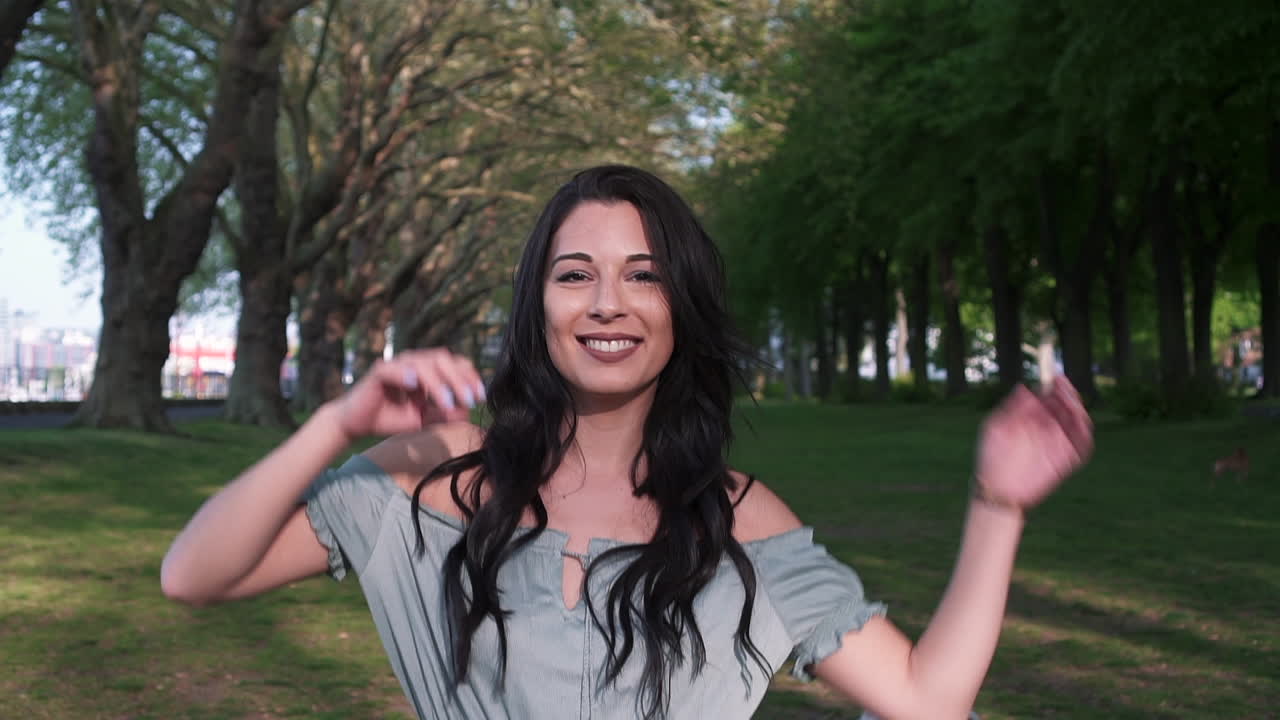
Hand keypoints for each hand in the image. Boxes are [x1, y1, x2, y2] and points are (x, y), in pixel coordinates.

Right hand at [331, 349, 484, 439]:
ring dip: (438, 383)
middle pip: (443, 359)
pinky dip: (405, 374)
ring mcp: (397, 364)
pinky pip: (393, 368)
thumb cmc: (390, 418)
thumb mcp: (423, 419)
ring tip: (447, 403)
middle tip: (470, 400)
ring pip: (423, 363)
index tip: (480, 397)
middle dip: (460, 379)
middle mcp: (415, 362)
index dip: (470, 377)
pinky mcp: (379, 371)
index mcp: (428, 370)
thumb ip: (444, 415)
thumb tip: (467, 413)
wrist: (357, 424)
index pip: (455, 364)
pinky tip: (415, 386)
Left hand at [974, 376, 1092, 509]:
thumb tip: (1024, 387)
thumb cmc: (990, 457)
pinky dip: (1084, 434)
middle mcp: (1046, 428)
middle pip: (1066, 406)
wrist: (996, 489)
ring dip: (1078, 411)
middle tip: (1064, 389)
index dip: (1055, 386)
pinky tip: (1079, 423)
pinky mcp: (1065, 461)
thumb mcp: (995, 428)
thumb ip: (1011, 408)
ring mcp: (1057, 444)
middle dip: (1068, 395)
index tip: (1057, 377)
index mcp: (1030, 417)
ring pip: (1077, 423)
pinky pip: (1081, 446)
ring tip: (1070, 404)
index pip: (1049, 396)